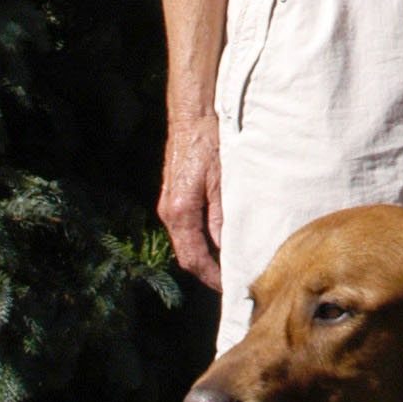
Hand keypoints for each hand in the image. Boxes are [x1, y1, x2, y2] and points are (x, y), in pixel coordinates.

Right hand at [158, 111, 223, 288]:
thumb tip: (227, 247)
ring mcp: (169, 205)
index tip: (229, 285)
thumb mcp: (222, 180)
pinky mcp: (174, 197)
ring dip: (205, 256)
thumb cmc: (208, 142)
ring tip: (230, 263)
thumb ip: (222, 216)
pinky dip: (201, 240)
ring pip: (186, 242)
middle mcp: (169, 212)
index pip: (194, 257)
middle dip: (208, 271)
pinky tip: (220, 240)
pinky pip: (186, 228)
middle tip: (233, 279)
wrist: (192, 116)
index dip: (211, 276)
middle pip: (187, 254)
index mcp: (180, 211)